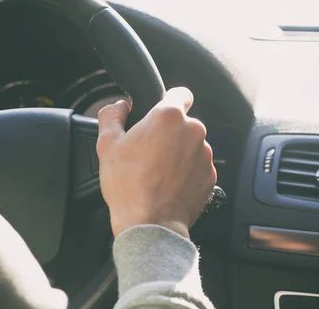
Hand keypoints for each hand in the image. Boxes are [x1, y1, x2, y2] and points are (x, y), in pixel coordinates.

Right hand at [97, 87, 216, 238]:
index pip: (180, 93)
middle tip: (147, 151)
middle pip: (183, 123)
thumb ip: (111, 116)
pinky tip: (168, 184)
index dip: (169, 100)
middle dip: (168, 133)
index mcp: (169, 116)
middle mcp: (193, 131)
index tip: (160, 112)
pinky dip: (186, 172)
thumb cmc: (128, 185)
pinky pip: (197, 166)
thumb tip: (119, 106)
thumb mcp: (107, 145)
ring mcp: (205, 155)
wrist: (150, 225)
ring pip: (191, 145)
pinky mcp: (210, 176)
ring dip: (178, 153)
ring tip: (156, 172)